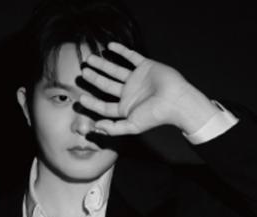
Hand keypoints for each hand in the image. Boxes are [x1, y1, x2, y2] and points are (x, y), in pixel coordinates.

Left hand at [80, 43, 217, 135]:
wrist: (175, 101)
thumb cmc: (155, 116)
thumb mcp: (132, 126)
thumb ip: (114, 129)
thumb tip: (96, 128)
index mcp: (125, 108)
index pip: (104, 106)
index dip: (92, 103)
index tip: (80, 97)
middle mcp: (129, 93)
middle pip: (106, 86)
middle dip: (94, 79)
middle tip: (83, 72)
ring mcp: (136, 79)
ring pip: (115, 70)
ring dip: (103, 64)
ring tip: (89, 59)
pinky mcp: (145, 66)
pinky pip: (131, 57)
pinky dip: (121, 51)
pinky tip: (110, 46)